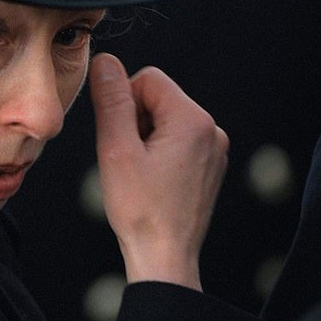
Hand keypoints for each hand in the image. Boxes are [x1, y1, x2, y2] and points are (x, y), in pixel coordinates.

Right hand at [89, 53, 228, 289]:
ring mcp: (214, 150)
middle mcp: (211, 130)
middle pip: (157, 99)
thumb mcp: (116, 149)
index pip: (147, 78)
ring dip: (144, 139)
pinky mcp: (210, 166)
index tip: (118, 138)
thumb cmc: (140, 210)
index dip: (122, 103)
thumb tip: (106, 61)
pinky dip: (158, 154)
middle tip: (127, 160)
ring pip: (165, 120)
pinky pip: (176, 141)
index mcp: (193, 120)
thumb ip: (111, 100)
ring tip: (139, 174)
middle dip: (135, 122)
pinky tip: (151, 182)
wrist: (164, 258)